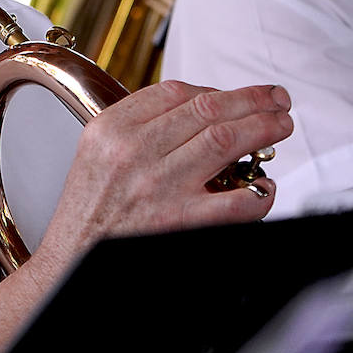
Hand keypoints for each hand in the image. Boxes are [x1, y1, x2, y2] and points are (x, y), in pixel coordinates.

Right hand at [36, 81, 291, 271]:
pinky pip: (235, 201)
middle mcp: (134, 152)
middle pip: (207, 108)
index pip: (175, 92)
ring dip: (262, 128)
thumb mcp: (95, 154)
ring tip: (280, 126)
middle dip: (252, 100)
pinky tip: (264, 186)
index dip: (216, 89)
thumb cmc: (88, 213)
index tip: (236, 94)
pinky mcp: (181, 222)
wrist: (72, 263)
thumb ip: (135, 127)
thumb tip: (196, 108)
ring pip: (225, 140)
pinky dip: (258, 190)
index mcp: (111, 130)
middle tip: (276, 100)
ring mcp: (160, 187)